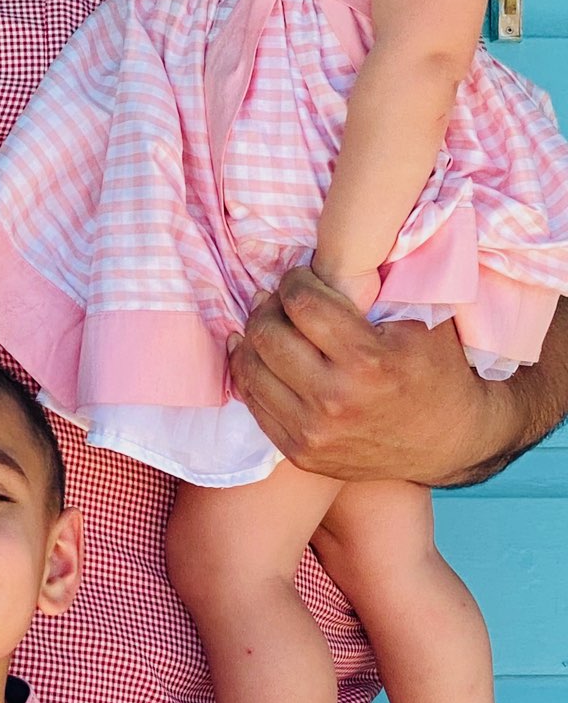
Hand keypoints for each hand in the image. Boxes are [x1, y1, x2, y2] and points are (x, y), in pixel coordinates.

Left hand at [227, 266, 505, 485]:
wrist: (452, 443)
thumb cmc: (439, 371)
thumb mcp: (424, 320)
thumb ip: (380, 286)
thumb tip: (328, 250)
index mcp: (369, 362)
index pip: (301, 304)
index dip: (295, 281)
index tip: (303, 278)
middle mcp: (335, 400)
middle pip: (267, 334)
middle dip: (269, 306)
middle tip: (280, 300)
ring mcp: (314, 432)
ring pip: (250, 369)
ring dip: (254, 338)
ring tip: (270, 325)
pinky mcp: (300, 452)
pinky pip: (253, 404)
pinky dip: (251, 374)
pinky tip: (261, 356)